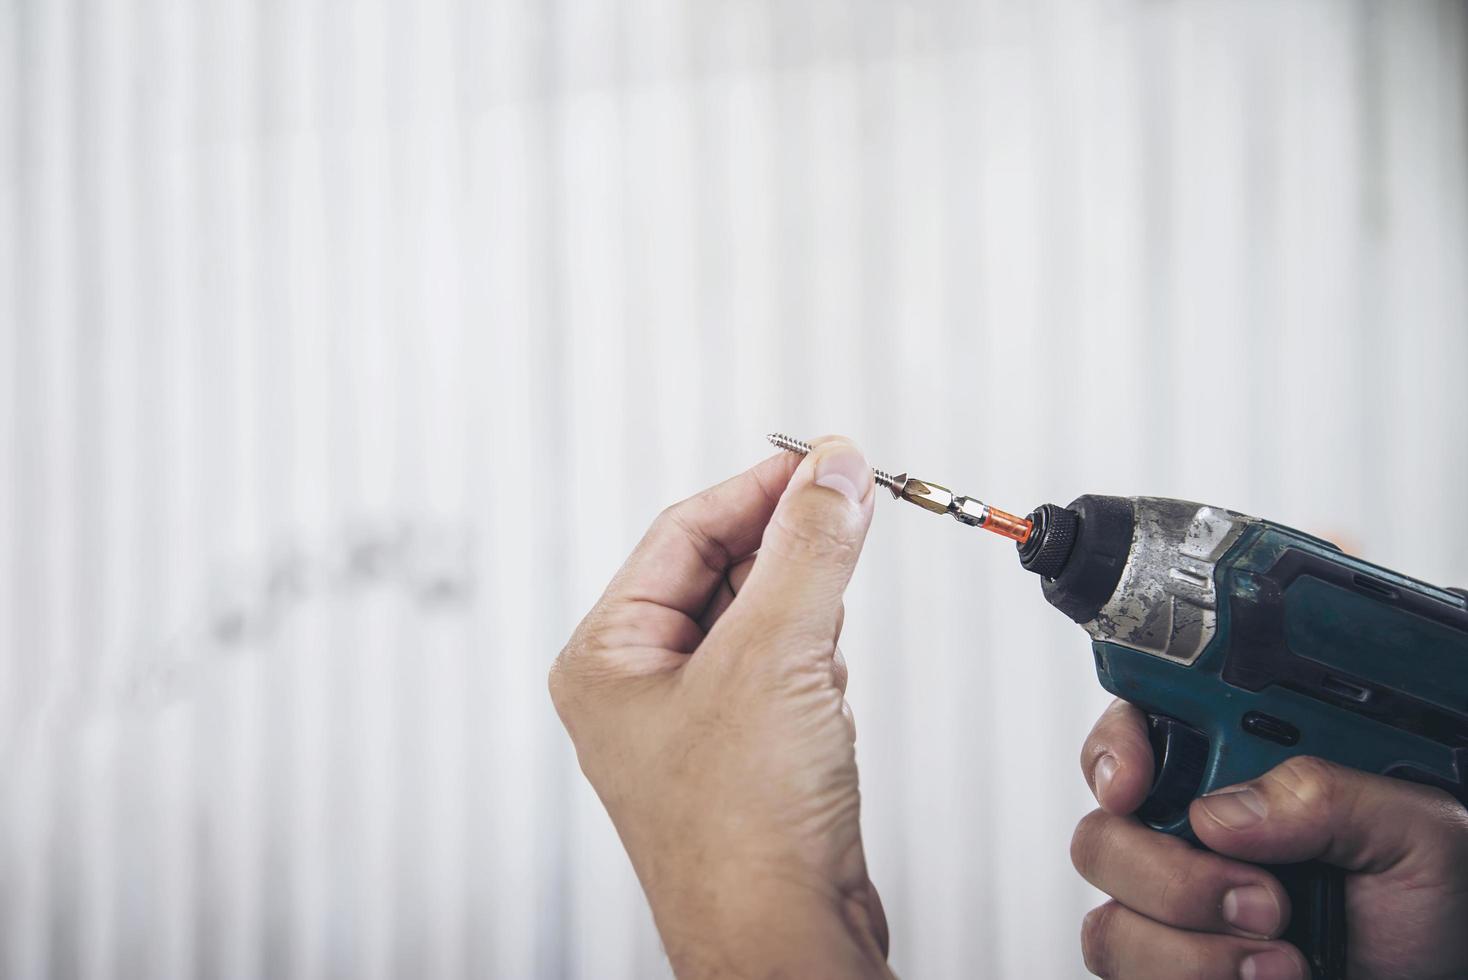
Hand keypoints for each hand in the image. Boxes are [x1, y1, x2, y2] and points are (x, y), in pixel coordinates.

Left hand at [549, 438, 892, 979]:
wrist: (784, 944)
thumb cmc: (742, 835)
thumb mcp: (774, 656)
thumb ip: (807, 550)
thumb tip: (833, 471)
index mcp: (606, 658)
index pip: (682, 534)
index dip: (757, 488)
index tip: (824, 460)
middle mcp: (640, 688)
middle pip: (722, 572)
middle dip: (789, 554)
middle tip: (851, 512)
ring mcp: (694, 724)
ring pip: (761, 622)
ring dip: (808, 619)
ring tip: (827, 648)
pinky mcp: (747, 755)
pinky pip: (786, 673)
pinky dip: (818, 670)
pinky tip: (828, 703)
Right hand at [1072, 699, 1467, 979]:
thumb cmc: (1432, 907)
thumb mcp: (1415, 830)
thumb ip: (1324, 796)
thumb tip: (1218, 812)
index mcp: (1235, 769)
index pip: (1133, 726)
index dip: (1114, 750)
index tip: (1134, 788)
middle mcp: (1187, 833)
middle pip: (1102, 834)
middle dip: (1171, 877)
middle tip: (1263, 900)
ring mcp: (1172, 909)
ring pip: (1110, 921)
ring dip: (1190, 951)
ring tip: (1282, 958)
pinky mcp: (1170, 969)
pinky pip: (1129, 976)